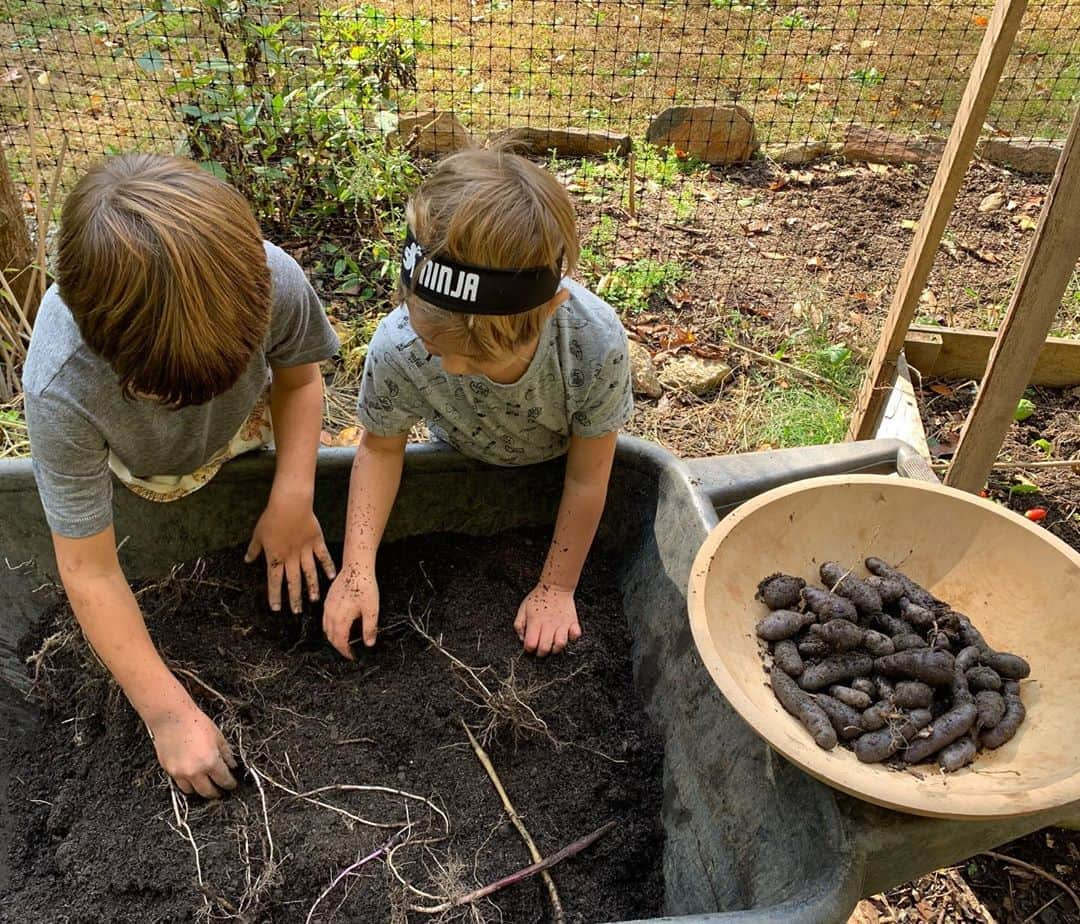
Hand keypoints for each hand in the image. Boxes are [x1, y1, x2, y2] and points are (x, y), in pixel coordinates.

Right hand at [149, 703, 236, 798]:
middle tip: (220, 790)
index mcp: (210, 762)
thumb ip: (226, 753)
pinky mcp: (168, 770)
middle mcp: (194, 771)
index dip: (230, 784)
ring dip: (199, 790)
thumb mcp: (218, 737)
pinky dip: (186, 783)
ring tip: (205, 785)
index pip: (223, 780)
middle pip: (207, 792)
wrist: (172, 718)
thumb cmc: (195, 723)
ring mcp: (179, 772)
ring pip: (191, 791)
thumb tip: (232, 765)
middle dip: (216, 792)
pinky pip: (179, 783)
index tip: (232, 784)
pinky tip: (191, 777)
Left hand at [246, 498, 335, 612]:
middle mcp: (291, 557)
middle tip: (297, 611)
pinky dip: (328, 566)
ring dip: (312, 587)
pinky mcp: (316, 541)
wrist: (290, 503)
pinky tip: (332, 577)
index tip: (276, 608)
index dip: (275, 596)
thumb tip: (247, 560)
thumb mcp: (258, 534)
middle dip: (295, 598)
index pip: (274, 581)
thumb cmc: (272, 517)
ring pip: (309, 573)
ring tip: (315, 600)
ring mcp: (305, 550)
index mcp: (275, 557)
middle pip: (293, 582)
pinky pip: (323, 556)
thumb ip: (254, 549)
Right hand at [323, 564, 379, 658]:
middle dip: (339, 647)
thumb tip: (369, 644)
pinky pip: (325, 618)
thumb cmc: (365, 586)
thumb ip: (369, 628)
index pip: (340, 642)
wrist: (356, 567)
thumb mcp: (372, 609)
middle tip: (349, 651)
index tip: (353, 657)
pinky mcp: (328, 599)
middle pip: (331, 637)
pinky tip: (339, 625)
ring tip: (344, 641)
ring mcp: (327, 606)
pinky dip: (330, 627)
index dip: (346, 652)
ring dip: (334, 637)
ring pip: (326, 628)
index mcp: (341, 619)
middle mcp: (330, 614)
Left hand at [514, 583, 581, 656]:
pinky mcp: (572, 622)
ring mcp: (562, 623)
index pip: (530, 644)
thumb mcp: (523, 609)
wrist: (556, 586)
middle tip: (540, 649)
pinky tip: (566, 635)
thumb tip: (522, 640)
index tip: (530, 645)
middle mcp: (549, 624)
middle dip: (541, 653)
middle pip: (545, 648)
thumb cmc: (538, 598)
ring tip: (552, 644)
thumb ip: (519, 625)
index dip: (529, 648)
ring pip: (560, 644)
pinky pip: (575, 635)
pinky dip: (572, 638)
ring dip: (555, 648)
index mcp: (535, 621)